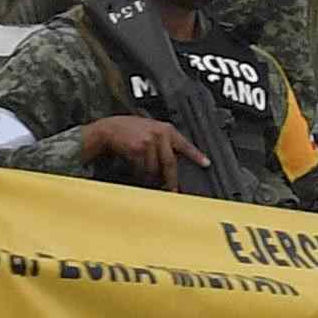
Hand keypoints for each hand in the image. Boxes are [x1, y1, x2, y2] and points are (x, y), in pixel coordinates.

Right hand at [82, 115, 209, 187]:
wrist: (111, 128)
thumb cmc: (131, 130)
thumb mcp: (152, 130)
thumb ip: (165, 142)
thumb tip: (175, 164)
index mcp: (167, 130)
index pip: (186, 144)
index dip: (197, 155)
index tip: (206, 164)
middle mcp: (160, 134)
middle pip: (170, 162)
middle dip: (171, 179)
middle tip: (173, 189)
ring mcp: (149, 141)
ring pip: (155, 168)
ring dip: (151, 176)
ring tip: (146, 174)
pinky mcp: (138, 148)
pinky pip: (143, 168)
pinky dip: (140, 173)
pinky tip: (136, 168)